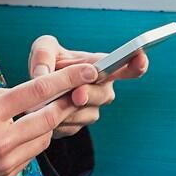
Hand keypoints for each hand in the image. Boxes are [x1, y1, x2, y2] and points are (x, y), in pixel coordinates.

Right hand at [0, 63, 98, 175]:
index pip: (38, 90)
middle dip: (67, 103)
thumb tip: (18, 94)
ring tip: (47, 112)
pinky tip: (23, 136)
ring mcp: (6, 161)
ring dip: (49, 124)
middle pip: (50, 116)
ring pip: (44, 138)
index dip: (68, 78)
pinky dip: (32, 142)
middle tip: (79, 92)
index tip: (88, 70)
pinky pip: (30, 156)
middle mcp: (2, 138)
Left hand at [27, 33, 150, 139]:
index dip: (137, 63)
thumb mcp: (43, 48)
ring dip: (69, 110)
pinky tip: (44, 112)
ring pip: (87, 114)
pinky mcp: (77, 126)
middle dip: (91, 94)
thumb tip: (43, 74)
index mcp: (102, 66)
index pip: (128, 66)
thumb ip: (43, 54)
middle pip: (104, 94)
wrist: (35, 90)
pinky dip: (56, 120)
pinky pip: (70, 127)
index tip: (140, 56)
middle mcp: (102, 89)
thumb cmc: (47, 62)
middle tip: (77, 95)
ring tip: (48, 103)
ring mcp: (92, 110)